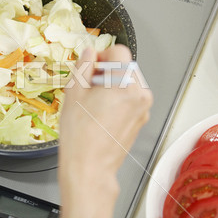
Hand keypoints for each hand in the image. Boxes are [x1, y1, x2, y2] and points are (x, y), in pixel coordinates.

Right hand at [58, 44, 152, 217]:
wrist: (90, 166)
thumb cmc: (80, 135)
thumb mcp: (74, 92)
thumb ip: (84, 66)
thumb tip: (89, 54)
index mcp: (125, 84)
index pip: (119, 51)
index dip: (102, 54)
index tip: (92, 64)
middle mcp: (140, 94)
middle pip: (125, 66)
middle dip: (107, 70)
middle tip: (88, 85)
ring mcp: (143, 108)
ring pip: (128, 82)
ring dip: (112, 84)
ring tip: (93, 101)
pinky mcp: (141, 119)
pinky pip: (131, 98)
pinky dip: (118, 98)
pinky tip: (101, 112)